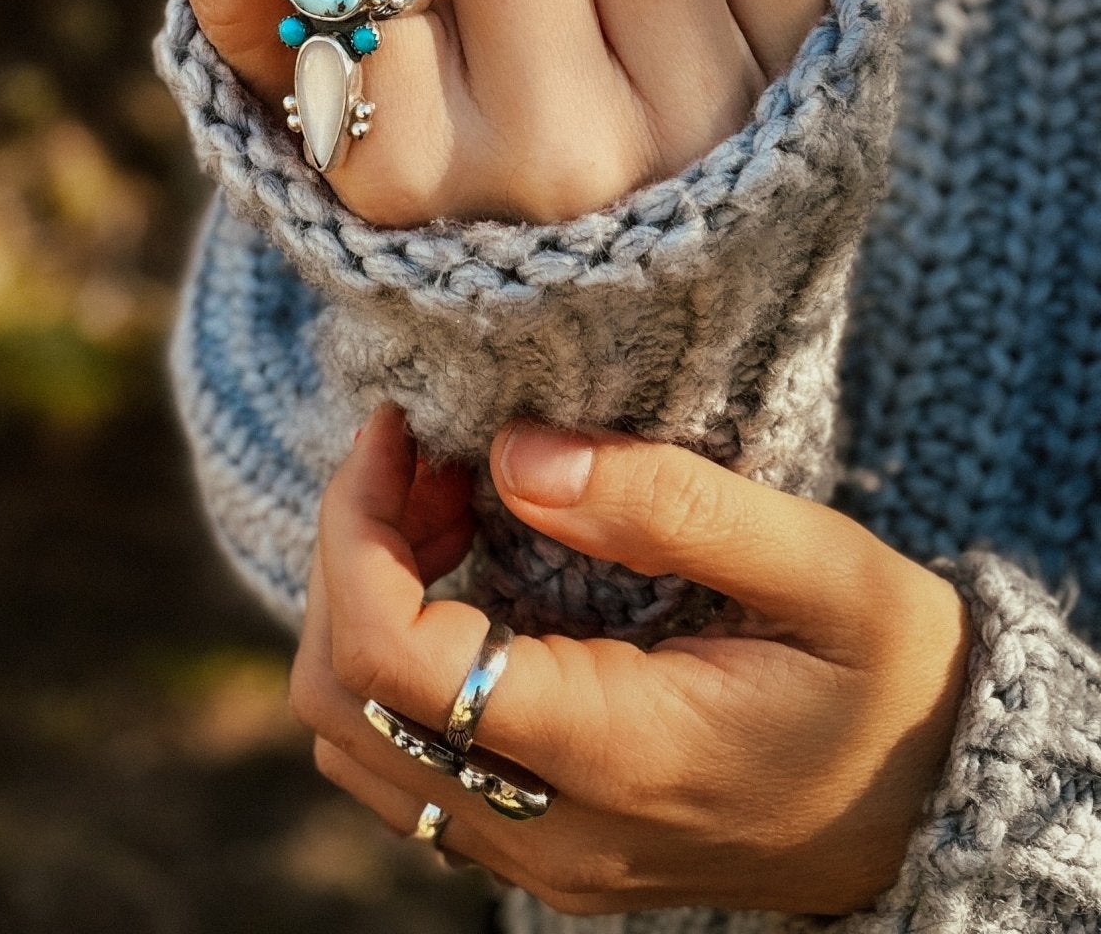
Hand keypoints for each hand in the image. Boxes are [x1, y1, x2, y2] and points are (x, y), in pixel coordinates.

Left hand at [291, 406, 971, 918]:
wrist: (940, 808)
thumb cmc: (894, 678)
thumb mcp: (821, 566)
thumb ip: (666, 503)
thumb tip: (512, 454)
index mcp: (618, 751)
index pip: (397, 661)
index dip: (359, 530)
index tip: (400, 430)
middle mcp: (554, 831)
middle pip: (345, 700)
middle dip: (352, 553)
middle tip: (428, 456)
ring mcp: (539, 855)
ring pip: (358, 738)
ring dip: (366, 604)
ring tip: (448, 507)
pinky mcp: (540, 848)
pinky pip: (404, 763)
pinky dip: (397, 658)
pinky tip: (467, 577)